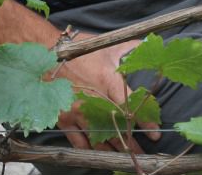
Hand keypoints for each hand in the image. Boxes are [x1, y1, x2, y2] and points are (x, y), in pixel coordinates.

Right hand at [55, 37, 159, 152]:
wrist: (46, 54)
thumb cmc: (79, 50)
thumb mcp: (106, 45)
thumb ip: (130, 47)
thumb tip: (148, 46)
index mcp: (107, 81)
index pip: (130, 107)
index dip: (145, 122)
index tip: (155, 133)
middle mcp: (94, 101)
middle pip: (116, 129)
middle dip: (131, 143)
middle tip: (143, 153)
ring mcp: (77, 113)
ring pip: (99, 140)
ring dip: (113, 150)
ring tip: (125, 157)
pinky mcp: (64, 120)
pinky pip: (79, 142)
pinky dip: (90, 150)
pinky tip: (99, 154)